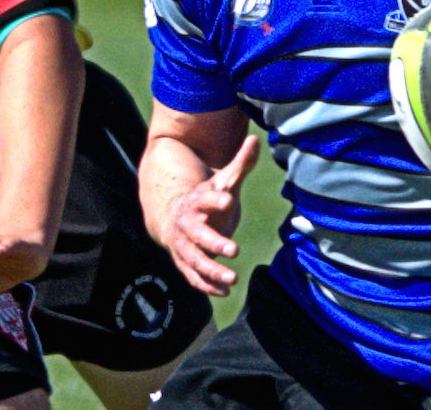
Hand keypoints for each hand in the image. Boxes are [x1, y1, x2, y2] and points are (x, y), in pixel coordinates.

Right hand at [164, 135, 262, 296]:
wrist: (173, 215)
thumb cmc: (206, 198)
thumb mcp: (223, 181)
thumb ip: (240, 164)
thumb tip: (256, 139)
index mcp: (197, 201)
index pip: (205, 198)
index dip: (216, 198)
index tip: (228, 198)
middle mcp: (187, 224)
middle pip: (197, 235)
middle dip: (214, 242)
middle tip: (234, 249)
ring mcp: (183, 245)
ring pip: (194, 260)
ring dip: (212, 271)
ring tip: (233, 279)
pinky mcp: (184, 262)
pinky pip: (193, 277)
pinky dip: (206, 285)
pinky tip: (224, 292)